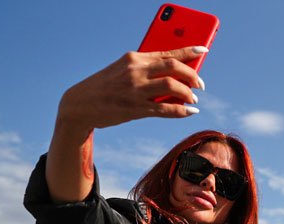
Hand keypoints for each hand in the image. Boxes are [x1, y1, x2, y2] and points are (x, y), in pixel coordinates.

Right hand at [58, 46, 206, 132]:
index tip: (204, 50)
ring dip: (188, 93)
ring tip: (193, 99)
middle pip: (174, 67)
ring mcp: (135, 90)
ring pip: (173, 87)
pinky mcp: (135, 108)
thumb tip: (175, 76)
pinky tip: (190, 112)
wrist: (80, 104)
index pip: (167, 52)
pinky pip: (165, 109)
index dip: (189, 51)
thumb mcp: (123, 70)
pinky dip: (182, 111)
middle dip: (193, 76)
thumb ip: (146, 69)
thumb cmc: (106, 86)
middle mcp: (136, 71)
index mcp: (134, 58)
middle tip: (200, 85)